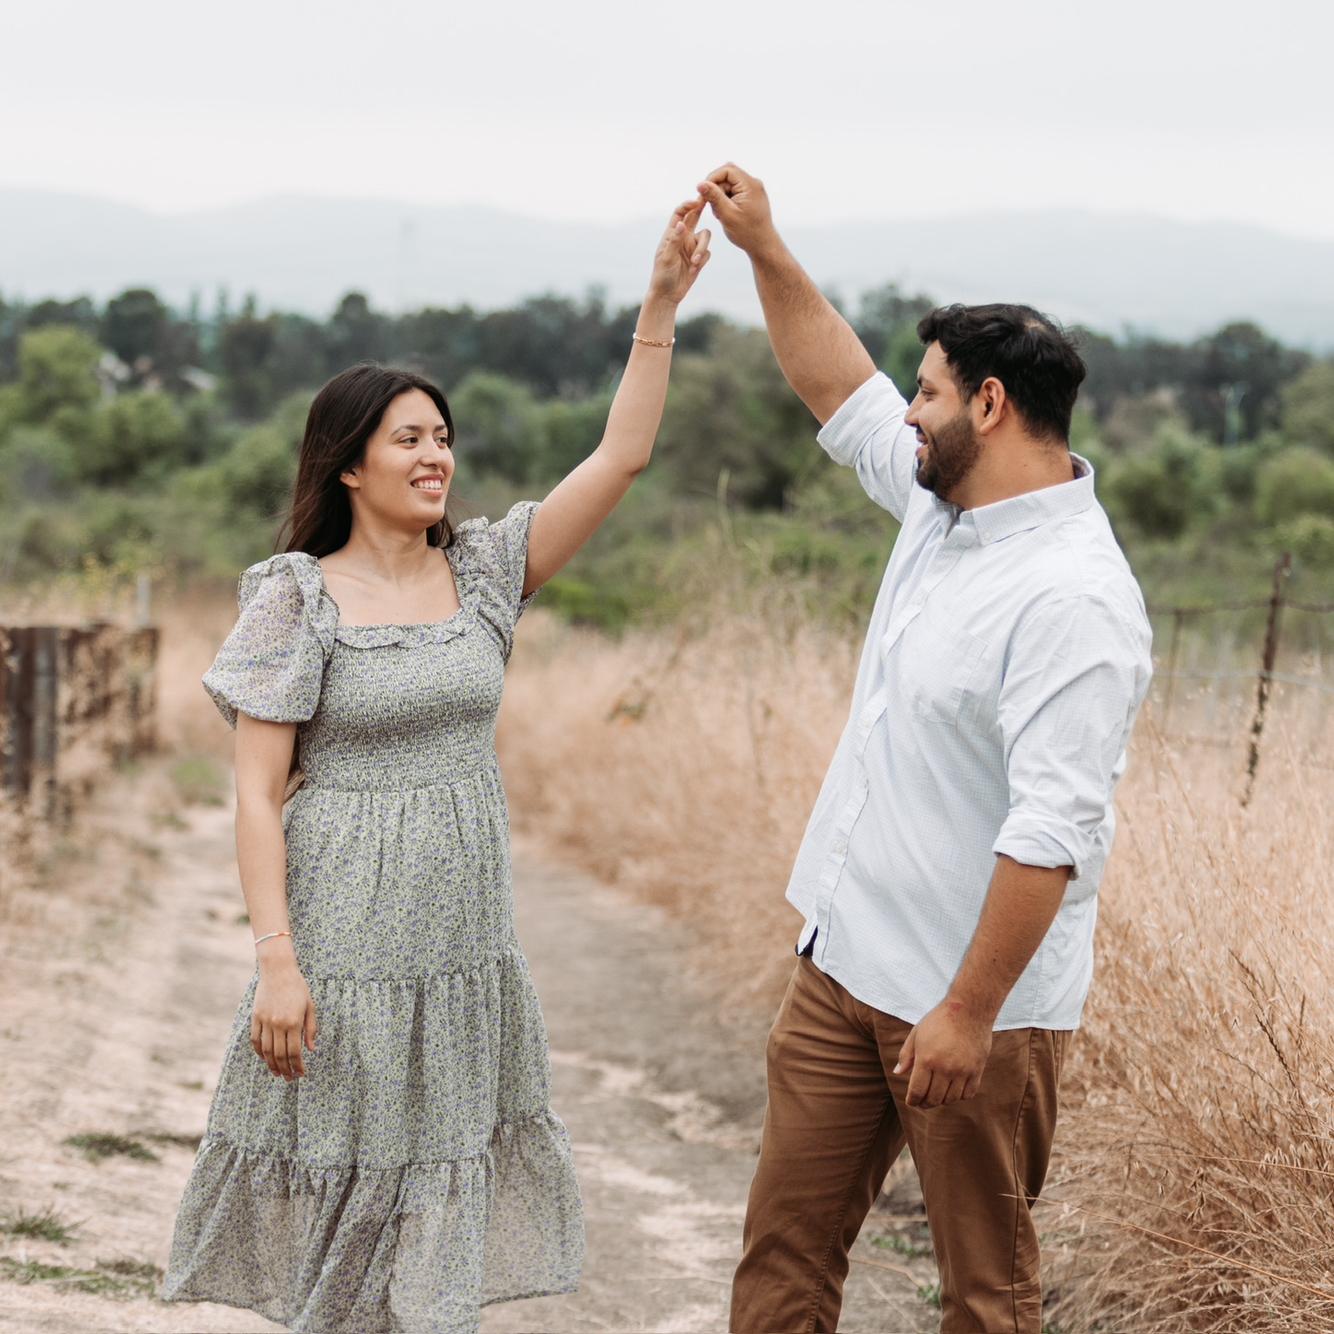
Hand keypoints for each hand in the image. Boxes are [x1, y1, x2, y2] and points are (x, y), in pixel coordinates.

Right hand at [251, 961, 317, 1081]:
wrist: (278, 971)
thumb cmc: (298, 987)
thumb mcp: (310, 1006)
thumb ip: (311, 1028)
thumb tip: (311, 1049)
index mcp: (294, 1022)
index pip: (294, 1052)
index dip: (298, 1065)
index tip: (301, 1073)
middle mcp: (278, 1024)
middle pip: (280, 1055)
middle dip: (285, 1069)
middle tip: (290, 1079)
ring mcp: (265, 1021)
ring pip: (266, 1050)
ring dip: (272, 1065)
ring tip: (278, 1073)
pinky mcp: (255, 1017)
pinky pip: (255, 1040)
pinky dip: (259, 1052)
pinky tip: (265, 1059)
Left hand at [647, 199, 711, 304]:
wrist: (668, 294)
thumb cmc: (662, 276)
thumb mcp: (666, 258)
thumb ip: (675, 240)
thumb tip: (682, 223)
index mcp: (672, 234)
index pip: (680, 213)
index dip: (688, 205)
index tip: (697, 201)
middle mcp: (683, 237)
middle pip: (695, 216)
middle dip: (702, 207)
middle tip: (711, 199)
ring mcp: (692, 247)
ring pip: (706, 236)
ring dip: (701, 249)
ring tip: (694, 263)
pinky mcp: (699, 258)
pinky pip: (707, 252)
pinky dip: (702, 260)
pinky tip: (693, 270)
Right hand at [695, 162, 779, 258]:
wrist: (763, 245)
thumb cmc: (748, 233)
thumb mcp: (727, 215)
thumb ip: (714, 197)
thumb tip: (700, 184)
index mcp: (750, 185)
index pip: (726, 169)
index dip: (712, 178)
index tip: (703, 193)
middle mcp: (753, 183)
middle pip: (727, 175)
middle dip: (716, 189)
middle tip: (712, 206)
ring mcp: (752, 190)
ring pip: (728, 184)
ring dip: (720, 196)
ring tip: (721, 214)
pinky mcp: (750, 196)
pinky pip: (733, 191)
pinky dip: (726, 200)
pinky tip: (726, 213)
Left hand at [893, 1000, 992, 1108]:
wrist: (969, 1009)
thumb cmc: (939, 1020)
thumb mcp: (917, 1033)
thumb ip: (906, 1055)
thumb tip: (897, 1073)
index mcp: (927, 1059)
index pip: (917, 1091)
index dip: (912, 1100)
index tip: (911, 1102)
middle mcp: (945, 1068)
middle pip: (934, 1099)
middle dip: (925, 1103)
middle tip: (922, 1102)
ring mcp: (962, 1070)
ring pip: (951, 1099)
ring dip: (941, 1101)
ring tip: (936, 1096)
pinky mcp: (977, 1070)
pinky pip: (967, 1094)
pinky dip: (959, 1096)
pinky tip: (953, 1090)